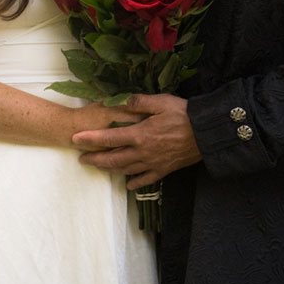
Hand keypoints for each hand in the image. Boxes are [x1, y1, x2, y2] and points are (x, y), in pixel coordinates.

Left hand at [73, 93, 200, 188]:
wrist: (207, 133)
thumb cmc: (184, 115)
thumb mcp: (162, 102)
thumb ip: (139, 101)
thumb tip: (122, 99)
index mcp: (140, 134)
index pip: (109, 138)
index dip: (90, 139)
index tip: (76, 139)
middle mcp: (143, 152)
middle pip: (113, 159)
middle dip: (95, 159)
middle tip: (82, 159)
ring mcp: (153, 163)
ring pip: (126, 170)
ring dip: (110, 170)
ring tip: (99, 167)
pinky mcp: (164, 170)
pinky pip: (146, 180)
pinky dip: (135, 183)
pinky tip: (128, 184)